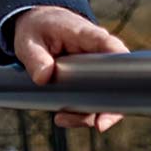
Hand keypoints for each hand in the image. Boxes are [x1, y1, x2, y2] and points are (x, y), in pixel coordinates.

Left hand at [11, 5, 129, 130]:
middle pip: (118, 81)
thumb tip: (44, 77)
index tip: (121, 87)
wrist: (38, 26)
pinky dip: (81, 112)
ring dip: (91, 113)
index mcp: (88, 35)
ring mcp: (97, 70)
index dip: (121, 66)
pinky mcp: (90, 82)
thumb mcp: (29, 41)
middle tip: (99, 124)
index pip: (111, 47)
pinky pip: (93, 100)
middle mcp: (100, 53)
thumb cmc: (38, 29)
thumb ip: (35, 57)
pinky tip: (63, 118)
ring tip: (64, 119)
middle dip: (111, 106)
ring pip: (107, 96)